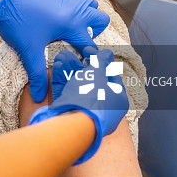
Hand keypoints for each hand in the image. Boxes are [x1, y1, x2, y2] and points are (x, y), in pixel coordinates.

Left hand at [0, 0, 108, 101]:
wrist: (2, 0)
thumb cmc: (16, 24)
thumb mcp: (29, 51)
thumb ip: (37, 75)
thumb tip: (39, 96)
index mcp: (71, 24)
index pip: (91, 45)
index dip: (90, 59)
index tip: (85, 67)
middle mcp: (75, 9)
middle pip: (102, 20)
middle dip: (96, 34)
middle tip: (80, 44)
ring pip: (91, 5)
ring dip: (88, 18)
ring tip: (73, 30)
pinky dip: (77, 8)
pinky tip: (61, 19)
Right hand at [28, 48, 128, 163]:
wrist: (74, 124)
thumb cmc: (92, 98)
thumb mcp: (98, 73)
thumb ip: (101, 61)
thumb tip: (107, 53)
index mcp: (118, 100)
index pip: (111, 77)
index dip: (101, 62)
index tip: (91, 52)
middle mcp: (104, 107)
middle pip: (92, 80)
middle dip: (82, 64)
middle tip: (76, 53)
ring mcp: (86, 111)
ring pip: (77, 85)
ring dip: (70, 69)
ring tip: (63, 56)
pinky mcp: (70, 113)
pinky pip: (67, 93)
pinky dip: (62, 79)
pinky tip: (58, 66)